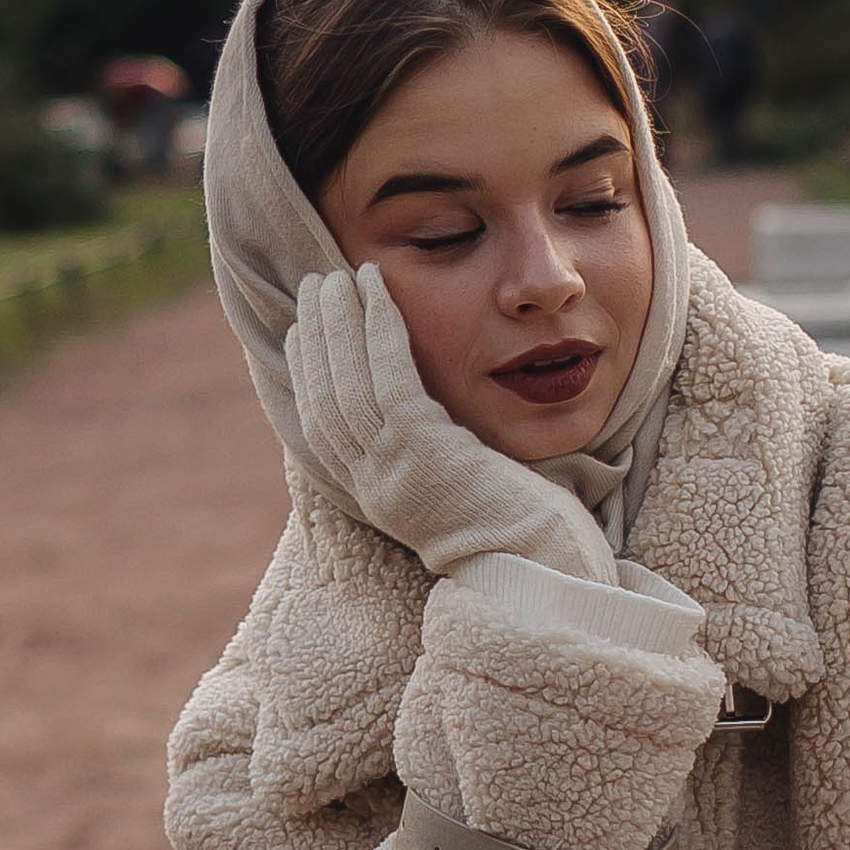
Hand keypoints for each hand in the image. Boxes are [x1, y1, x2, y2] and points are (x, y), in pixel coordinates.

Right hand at [285, 265, 616, 583]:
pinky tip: (377, 290)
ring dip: (339, 321)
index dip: (309, 372)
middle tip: (315, 285)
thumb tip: (428, 422)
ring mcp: (394, 469)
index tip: (306, 327)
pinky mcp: (424, 452)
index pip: (323, 426)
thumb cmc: (521, 536)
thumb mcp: (460, 492)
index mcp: (379, 495)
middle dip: (316, 337)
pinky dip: (379, 329)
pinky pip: (389, 379)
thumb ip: (434, 457)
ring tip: (338, 276)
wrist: (543, 573)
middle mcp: (374, 485)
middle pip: (325, 399)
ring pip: (347, 383)